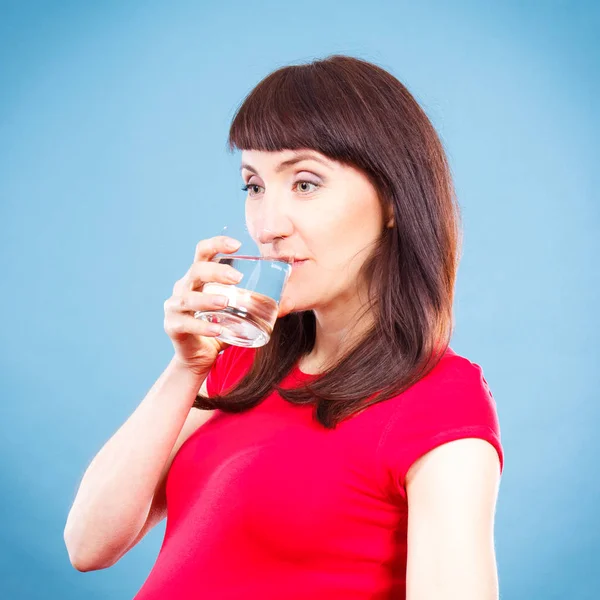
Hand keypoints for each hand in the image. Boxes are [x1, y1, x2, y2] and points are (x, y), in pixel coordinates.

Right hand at [164, 236, 243, 374]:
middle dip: (217, 271)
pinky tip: (217, 329)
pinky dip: (202, 326)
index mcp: (198, 277)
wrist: (199, 357)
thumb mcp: (235, 310)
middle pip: (196, 271)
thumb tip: (286, 297)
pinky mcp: (173, 326)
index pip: (203, 252)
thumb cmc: (219, 327)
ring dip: (208, 299)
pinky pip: (186, 324)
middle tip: (238, 277)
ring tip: (225, 302)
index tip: (238, 244)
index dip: (217, 244)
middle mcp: (183, 287)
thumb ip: (252, 302)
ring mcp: (174, 306)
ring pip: (188, 297)